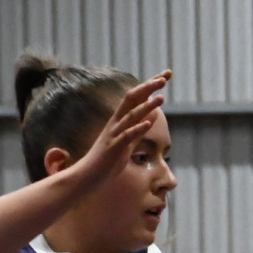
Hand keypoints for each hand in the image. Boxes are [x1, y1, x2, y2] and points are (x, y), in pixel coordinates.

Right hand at [64, 71, 170, 191]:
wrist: (87, 177)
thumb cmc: (107, 162)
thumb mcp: (127, 143)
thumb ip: (138, 130)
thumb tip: (151, 118)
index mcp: (120, 121)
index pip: (136, 98)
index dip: (150, 85)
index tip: (166, 75)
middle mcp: (116, 124)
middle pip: (132, 99)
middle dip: (148, 87)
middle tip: (164, 78)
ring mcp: (114, 135)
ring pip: (130, 116)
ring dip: (146, 106)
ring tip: (161, 97)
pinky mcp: (114, 149)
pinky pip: (127, 137)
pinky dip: (138, 129)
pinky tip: (149, 123)